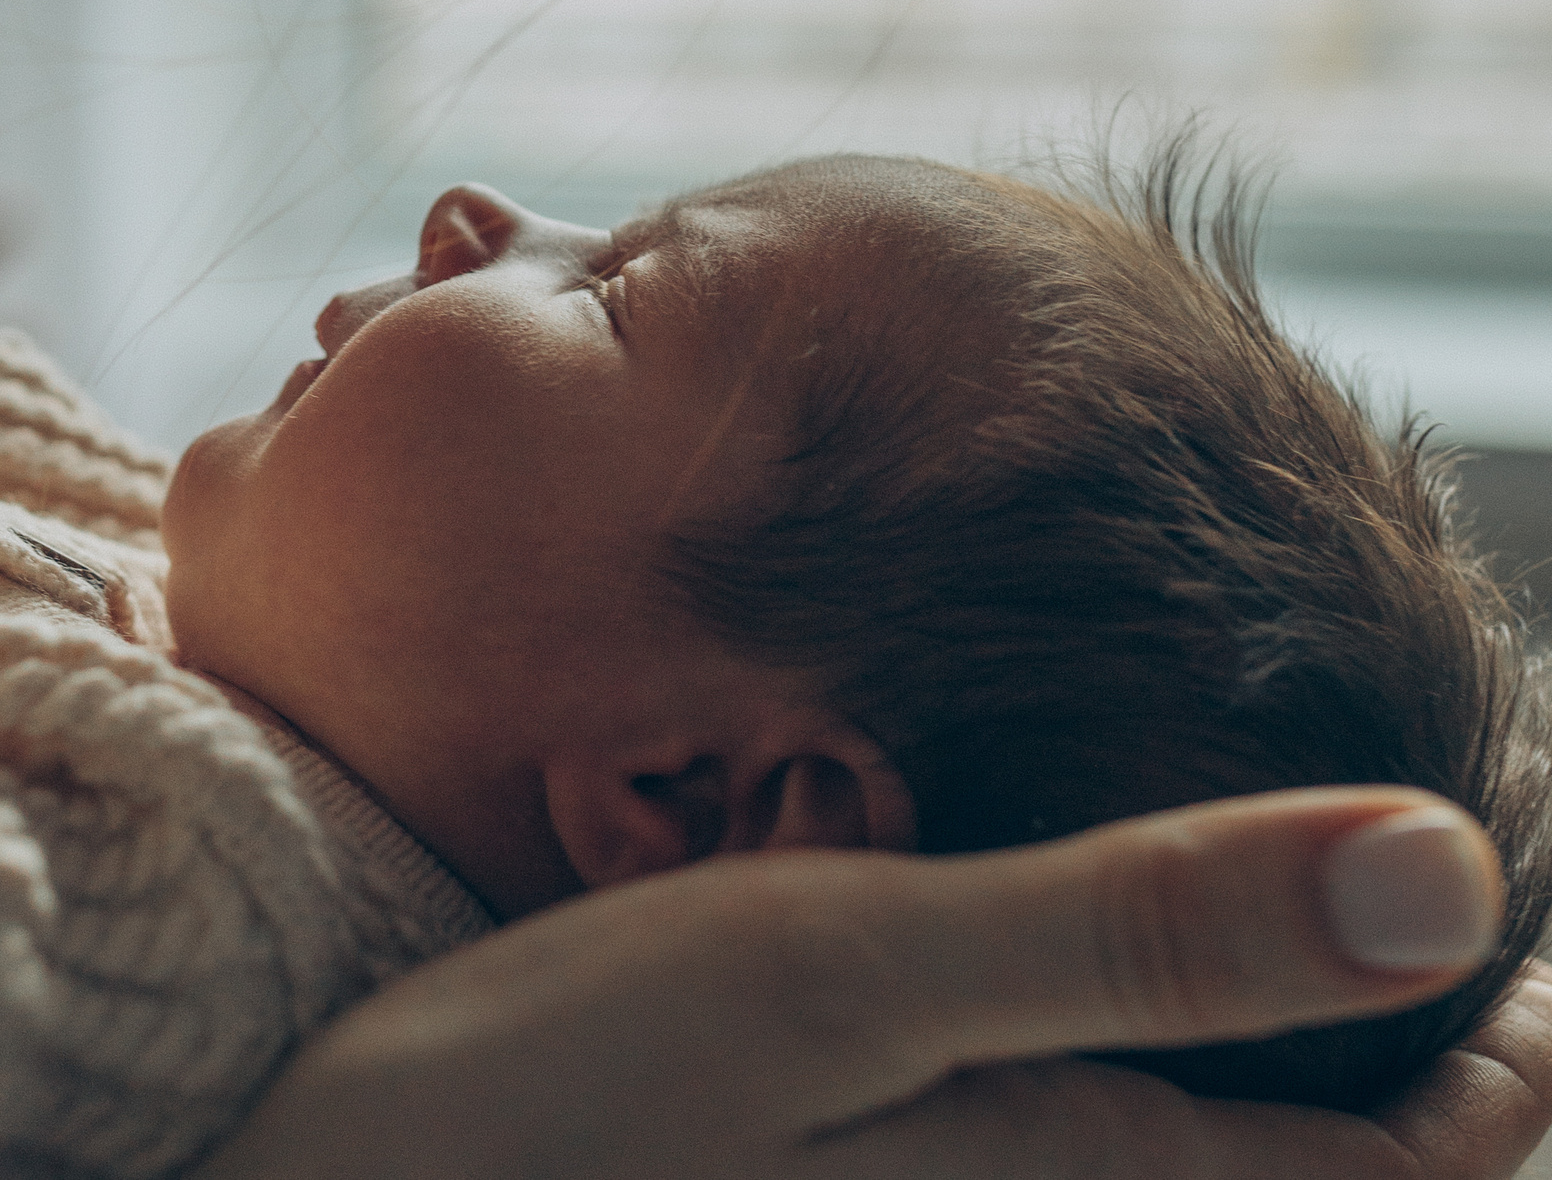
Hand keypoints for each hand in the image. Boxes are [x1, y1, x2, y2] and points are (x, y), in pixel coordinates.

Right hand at [198, 788, 1551, 1179]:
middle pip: (1332, 1172)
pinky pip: (1053, 1154)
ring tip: (1260, 897)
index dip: (1527, 1034)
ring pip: (1189, 1159)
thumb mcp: (842, 975)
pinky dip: (1116, 1065)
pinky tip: (1047, 961)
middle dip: (1412, 1039)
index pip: (1442, 1161)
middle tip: (1405, 865)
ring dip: (1268, 1045)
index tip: (1515, 873)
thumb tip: (1445, 871)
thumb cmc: (560, 1102)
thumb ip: (1137, 928)